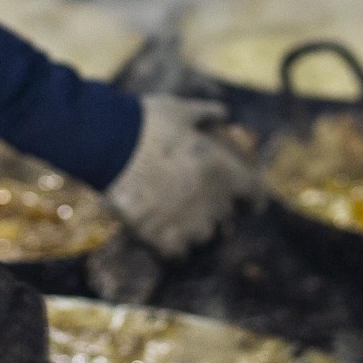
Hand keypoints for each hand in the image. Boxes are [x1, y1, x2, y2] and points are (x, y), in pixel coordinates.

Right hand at [104, 96, 258, 256]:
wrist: (107, 142)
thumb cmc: (146, 123)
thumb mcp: (181, 110)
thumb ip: (207, 113)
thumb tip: (224, 113)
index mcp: (221, 170)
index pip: (255, 193)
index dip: (255, 197)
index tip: (252, 202)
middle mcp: (210, 200)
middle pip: (225, 213)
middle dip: (215, 204)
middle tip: (196, 194)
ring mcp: (186, 222)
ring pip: (204, 234)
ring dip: (195, 224)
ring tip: (177, 213)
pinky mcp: (161, 237)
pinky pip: (178, 251)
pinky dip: (173, 244)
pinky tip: (162, 231)